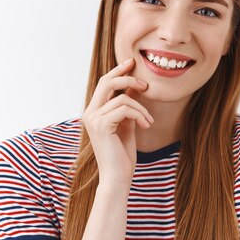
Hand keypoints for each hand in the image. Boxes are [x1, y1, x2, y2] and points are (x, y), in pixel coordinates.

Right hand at [82, 57, 153, 187]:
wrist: (117, 177)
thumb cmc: (122, 155)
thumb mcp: (128, 124)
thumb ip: (128, 106)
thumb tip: (136, 87)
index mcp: (94, 111)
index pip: (104, 83)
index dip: (118, 71)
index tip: (132, 63)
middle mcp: (90, 113)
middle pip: (107, 82)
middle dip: (128, 79)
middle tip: (146, 85)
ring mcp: (93, 118)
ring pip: (123, 98)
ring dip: (142, 109)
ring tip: (149, 121)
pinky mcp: (101, 125)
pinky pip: (125, 109)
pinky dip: (140, 115)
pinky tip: (146, 125)